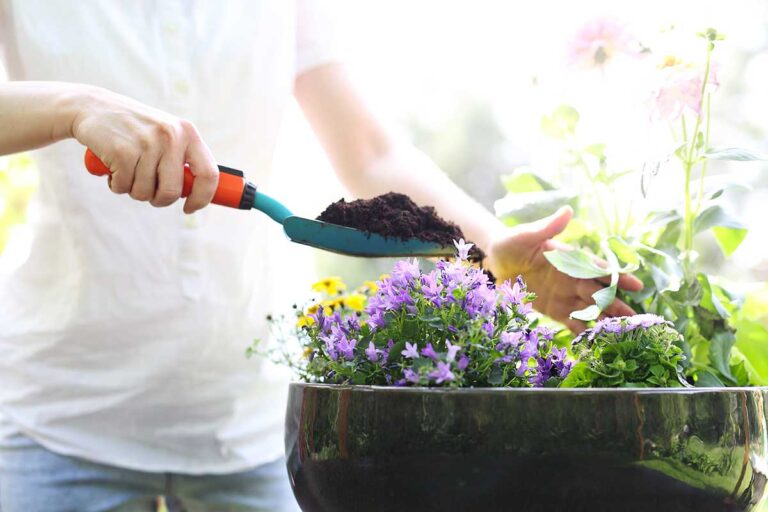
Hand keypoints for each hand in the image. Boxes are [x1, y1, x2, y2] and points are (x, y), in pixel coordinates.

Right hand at [70, 86, 216, 212]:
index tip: (190, 208)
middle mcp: (171, 136)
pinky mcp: (122, 152)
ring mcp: (147, 143)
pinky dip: (116, 185)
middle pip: (172, 192)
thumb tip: (196, 194)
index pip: (209, 174)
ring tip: (127, 169)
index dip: (202, 198)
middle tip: (148, 191)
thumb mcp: (165, 134)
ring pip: (145, 193)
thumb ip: (181, 159)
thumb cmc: (134, 129)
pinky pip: (123, 187)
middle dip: (159, 199)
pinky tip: (113, 166)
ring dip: (133, 190)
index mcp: (187, 132)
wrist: (92, 106)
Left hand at [483, 206, 643, 332]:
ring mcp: (564, 296)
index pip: (599, 269)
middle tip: (636, 319)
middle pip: (599, 293)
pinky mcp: (554, 310)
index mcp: (570, 260)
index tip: (637, 285)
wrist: (493, 262)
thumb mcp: (526, 235)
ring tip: (622, 334)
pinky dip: (583, 333)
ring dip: (605, 320)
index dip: (617, 277)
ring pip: (590, 309)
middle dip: (617, 305)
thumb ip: (547, 227)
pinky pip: (572, 322)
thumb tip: (567, 211)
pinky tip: (596, 345)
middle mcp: (572, 279)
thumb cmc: (510, 244)